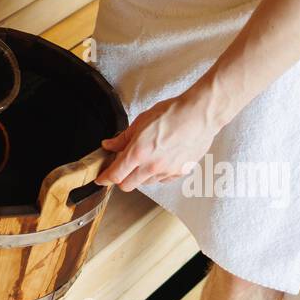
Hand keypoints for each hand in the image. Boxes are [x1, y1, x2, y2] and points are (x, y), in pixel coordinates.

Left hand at [96, 95, 219, 191]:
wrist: (199, 115)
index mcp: (138, 152)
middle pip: (127, 185)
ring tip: (143, 159)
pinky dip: (156, 174)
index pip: (115, 174)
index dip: (105, 178)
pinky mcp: (179, 173)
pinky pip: (162, 180)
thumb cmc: (172, 113)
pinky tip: (159, 160)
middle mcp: (151, 166)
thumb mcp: (141, 121)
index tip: (100, 179)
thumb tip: (109, 145)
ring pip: (145, 183)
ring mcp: (166, 172)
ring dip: (139, 176)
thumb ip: (123, 137)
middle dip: (120, 179)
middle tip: (120, 168)